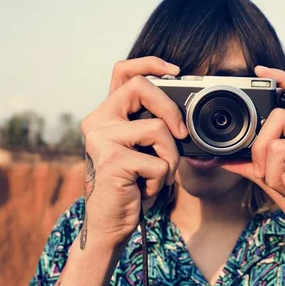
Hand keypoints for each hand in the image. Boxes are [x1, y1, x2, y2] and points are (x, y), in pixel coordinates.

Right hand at [80, 57, 187, 248]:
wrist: (113, 222)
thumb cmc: (134, 185)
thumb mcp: (147, 149)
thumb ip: (157, 126)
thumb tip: (187, 114)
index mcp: (108, 114)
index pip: (123, 71)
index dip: (150, 63)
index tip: (176, 71)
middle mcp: (98, 121)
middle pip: (141, 87)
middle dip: (171, 110)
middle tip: (182, 134)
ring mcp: (100, 139)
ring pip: (157, 128)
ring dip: (170, 157)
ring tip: (157, 175)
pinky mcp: (110, 160)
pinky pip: (157, 161)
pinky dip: (161, 179)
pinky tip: (146, 189)